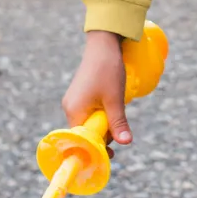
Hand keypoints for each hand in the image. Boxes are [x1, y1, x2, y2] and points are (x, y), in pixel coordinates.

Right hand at [62, 31, 131, 158]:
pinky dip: (102, 113)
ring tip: (117, 110)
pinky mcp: (80, 95)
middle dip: (103, 135)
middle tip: (120, 132)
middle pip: (86, 132)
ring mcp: (74, 101)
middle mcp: (70, 108)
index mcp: (74, 111)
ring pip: (90, 122)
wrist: (104, 43)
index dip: (97, 149)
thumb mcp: (115, 98)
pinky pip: (90, 112)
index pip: (82, 140)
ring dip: (104, 123)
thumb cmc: (108, 69)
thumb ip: (118, 122)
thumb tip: (126, 143)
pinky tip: (112, 104)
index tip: (112, 154)